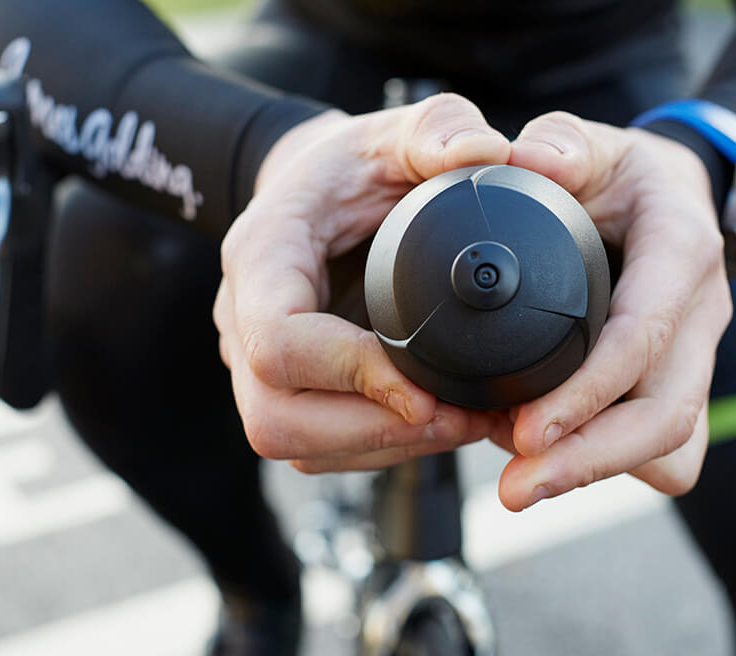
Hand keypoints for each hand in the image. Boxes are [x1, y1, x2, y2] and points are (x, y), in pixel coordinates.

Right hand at [215, 94, 513, 472]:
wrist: (319, 194)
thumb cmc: (353, 165)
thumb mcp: (393, 131)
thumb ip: (440, 128)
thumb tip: (491, 154)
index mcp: (263, 255)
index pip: (278, 342)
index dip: (348, 374)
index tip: (424, 391)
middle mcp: (244, 319)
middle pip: (276, 417)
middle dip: (371, 431)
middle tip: (458, 421)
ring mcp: (258, 363)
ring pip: (296, 442)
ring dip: (383, 447)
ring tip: (463, 426)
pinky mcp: (288, 389)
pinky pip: (318, 445)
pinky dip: (382, 446)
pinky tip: (439, 424)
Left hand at [496, 112, 732, 510]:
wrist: (674, 198)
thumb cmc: (626, 174)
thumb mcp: (595, 142)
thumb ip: (562, 143)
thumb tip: (526, 160)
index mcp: (681, 254)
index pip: (642, 337)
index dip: (587, 393)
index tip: (524, 429)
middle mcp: (699, 316)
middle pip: (666, 417)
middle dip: (591, 461)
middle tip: (514, 490)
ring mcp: (697, 356)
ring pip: (670, 444)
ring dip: (598, 472)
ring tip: (523, 484)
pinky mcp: (681, 383)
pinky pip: (666, 448)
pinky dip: (612, 464)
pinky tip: (555, 459)